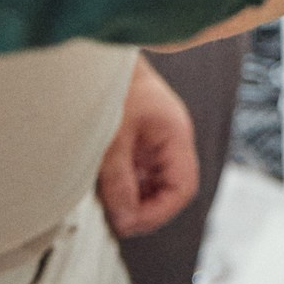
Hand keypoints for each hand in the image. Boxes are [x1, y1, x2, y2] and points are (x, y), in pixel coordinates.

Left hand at [97, 56, 199, 238]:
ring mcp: (156, 140)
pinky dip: (126, 185)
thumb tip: (125, 220)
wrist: (100, 61)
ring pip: (154, 183)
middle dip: (146, 208)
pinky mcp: (140, 140)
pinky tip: (105, 187)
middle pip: (170, 188)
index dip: (160, 212)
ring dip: (134, 198)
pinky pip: (140, 172)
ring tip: (107, 203)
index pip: (182, 187)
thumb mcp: (112, 141)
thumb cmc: (113, 89)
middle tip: (116, 219)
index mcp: (175, 136)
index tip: (130, 223)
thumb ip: (119, 182)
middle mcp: (171, 140)